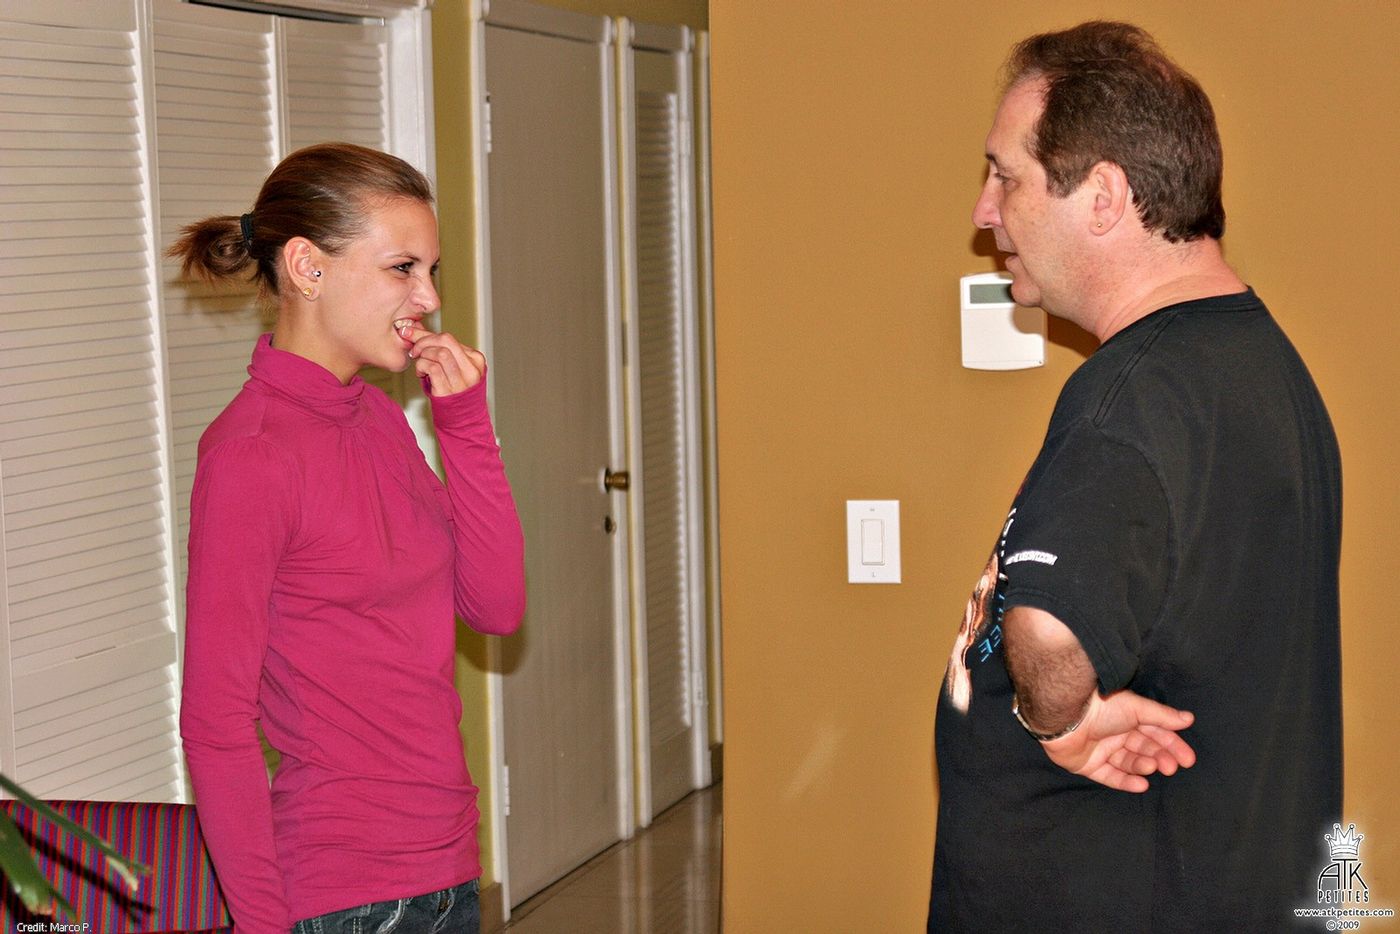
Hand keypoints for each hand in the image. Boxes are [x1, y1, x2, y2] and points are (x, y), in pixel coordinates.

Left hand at [401, 323, 485, 395]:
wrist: (463, 421)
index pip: (449, 338)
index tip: (410, 333)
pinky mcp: (448, 391)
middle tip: (414, 349)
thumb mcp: (456, 368)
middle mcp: (471, 370)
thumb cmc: (456, 392)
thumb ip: (442, 350)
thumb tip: (414, 331)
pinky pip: (432, 368)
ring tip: (420, 363)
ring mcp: (461, 381)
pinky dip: (421, 367)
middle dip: (424, 341)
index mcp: (476, 360)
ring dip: (423, 356)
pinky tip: (421, 373)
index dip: (426, 335)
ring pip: (439, 353)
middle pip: (445, 340)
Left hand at [1038, 689, 1195, 792]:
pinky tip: (1141, 785)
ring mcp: (1101, 750)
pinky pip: (1110, 776)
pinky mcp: (1088, 766)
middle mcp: (1116, 734)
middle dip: (1160, 757)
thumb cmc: (1103, 707)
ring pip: (1128, 763)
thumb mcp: (1137, 708)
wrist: (1067, 716)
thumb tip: (1189, 719)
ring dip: (1142, 766)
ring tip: (1152, 766)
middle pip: (1143, 749)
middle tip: (1171, 767)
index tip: (1188, 760)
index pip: (1155, 733)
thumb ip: (1162, 716)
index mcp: (1128, 718)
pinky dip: (1125, 781)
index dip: (1172, 746)